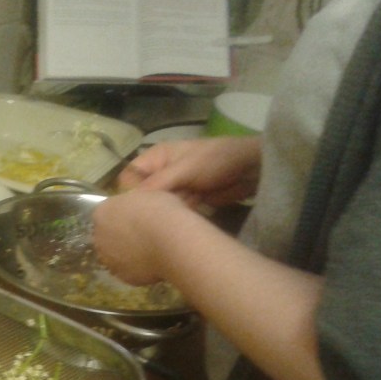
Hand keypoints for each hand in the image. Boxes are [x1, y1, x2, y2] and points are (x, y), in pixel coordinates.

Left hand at [92, 189, 186, 285]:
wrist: (172, 241)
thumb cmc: (161, 211)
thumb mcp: (147, 192)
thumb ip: (133, 200)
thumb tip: (133, 201)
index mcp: (102, 213)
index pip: (106, 214)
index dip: (123, 215)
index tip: (138, 217)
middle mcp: (99, 237)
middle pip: (107, 236)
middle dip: (121, 236)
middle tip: (144, 234)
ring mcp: (109, 259)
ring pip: (116, 256)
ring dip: (127, 254)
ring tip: (151, 250)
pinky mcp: (122, 277)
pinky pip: (129, 271)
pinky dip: (139, 268)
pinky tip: (155, 262)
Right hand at [117, 136, 261, 208]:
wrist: (251, 170)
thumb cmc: (216, 160)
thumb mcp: (184, 169)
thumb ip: (157, 183)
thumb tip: (130, 201)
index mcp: (156, 158)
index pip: (129, 177)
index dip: (130, 192)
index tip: (137, 208)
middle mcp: (162, 173)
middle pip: (143, 195)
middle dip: (148, 206)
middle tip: (155, 218)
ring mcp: (175, 188)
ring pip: (158, 206)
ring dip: (165, 213)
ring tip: (173, 218)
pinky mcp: (187, 202)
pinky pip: (173, 212)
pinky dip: (177, 217)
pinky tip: (182, 222)